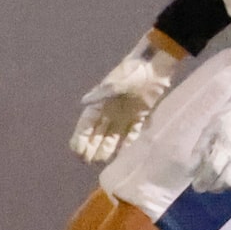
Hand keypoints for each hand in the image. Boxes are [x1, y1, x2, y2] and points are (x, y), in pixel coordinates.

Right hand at [69, 40, 176, 164]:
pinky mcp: (140, 115)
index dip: (81, 137)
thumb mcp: (115, 83)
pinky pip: (132, 133)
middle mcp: (110, 110)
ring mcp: (125, 114)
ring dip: (107, 147)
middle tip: (87, 162)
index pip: (87, 123)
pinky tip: (124, 155)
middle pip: (98, 132)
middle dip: (91, 146)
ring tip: (101, 162)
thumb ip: (101, 94)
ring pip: (113, 135)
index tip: (76, 151)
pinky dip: (128, 143)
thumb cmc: (132, 73)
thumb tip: (84, 102)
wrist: (154, 67)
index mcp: (101, 102)